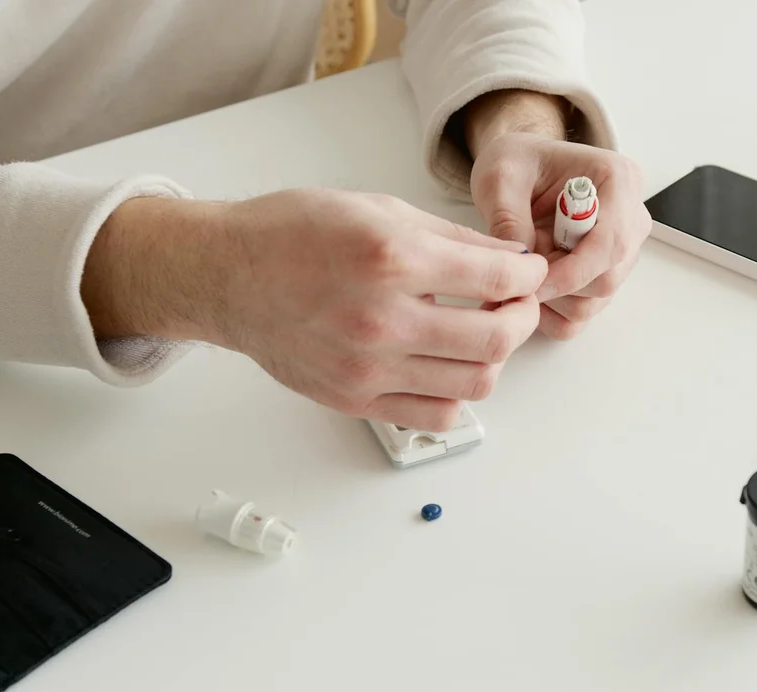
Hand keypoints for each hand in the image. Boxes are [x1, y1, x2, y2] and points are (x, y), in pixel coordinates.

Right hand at [84, 189, 546, 430]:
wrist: (227, 275)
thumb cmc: (295, 233)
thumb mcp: (380, 209)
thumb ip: (454, 239)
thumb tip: (513, 260)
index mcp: (392, 259)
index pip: (498, 280)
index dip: (529, 275)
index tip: (529, 272)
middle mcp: (382, 318)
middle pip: (496, 340)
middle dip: (523, 319)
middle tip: (516, 305)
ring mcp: (367, 367)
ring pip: (474, 383)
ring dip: (494, 358)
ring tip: (482, 333)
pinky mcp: (354, 399)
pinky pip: (435, 416)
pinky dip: (457, 395)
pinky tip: (448, 366)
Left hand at [469, 134, 651, 338]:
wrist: (522, 169)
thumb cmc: (518, 163)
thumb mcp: (501, 177)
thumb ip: (509, 218)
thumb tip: (521, 262)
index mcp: (618, 180)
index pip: (611, 243)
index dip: (571, 272)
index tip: (530, 281)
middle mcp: (630, 218)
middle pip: (607, 279)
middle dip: (558, 284)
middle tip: (519, 267)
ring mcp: (622, 252)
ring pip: (595, 302)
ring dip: (553, 298)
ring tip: (525, 266)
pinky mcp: (605, 275)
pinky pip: (583, 314)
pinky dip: (553, 312)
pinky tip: (531, 287)